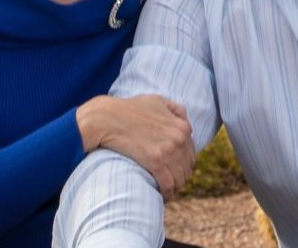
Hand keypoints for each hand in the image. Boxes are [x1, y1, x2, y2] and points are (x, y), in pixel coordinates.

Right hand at [76, 94, 195, 200]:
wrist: (107, 118)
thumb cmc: (129, 109)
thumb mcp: (156, 101)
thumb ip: (175, 110)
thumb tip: (185, 122)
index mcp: (182, 126)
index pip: (191, 153)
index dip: (182, 163)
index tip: (173, 170)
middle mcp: (178, 138)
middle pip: (187, 167)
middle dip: (179, 176)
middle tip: (168, 182)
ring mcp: (168, 150)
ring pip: (179, 178)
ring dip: (174, 187)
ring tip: (164, 190)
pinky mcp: (155, 161)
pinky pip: (168, 185)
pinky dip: (166, 193)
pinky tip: (161, 195)